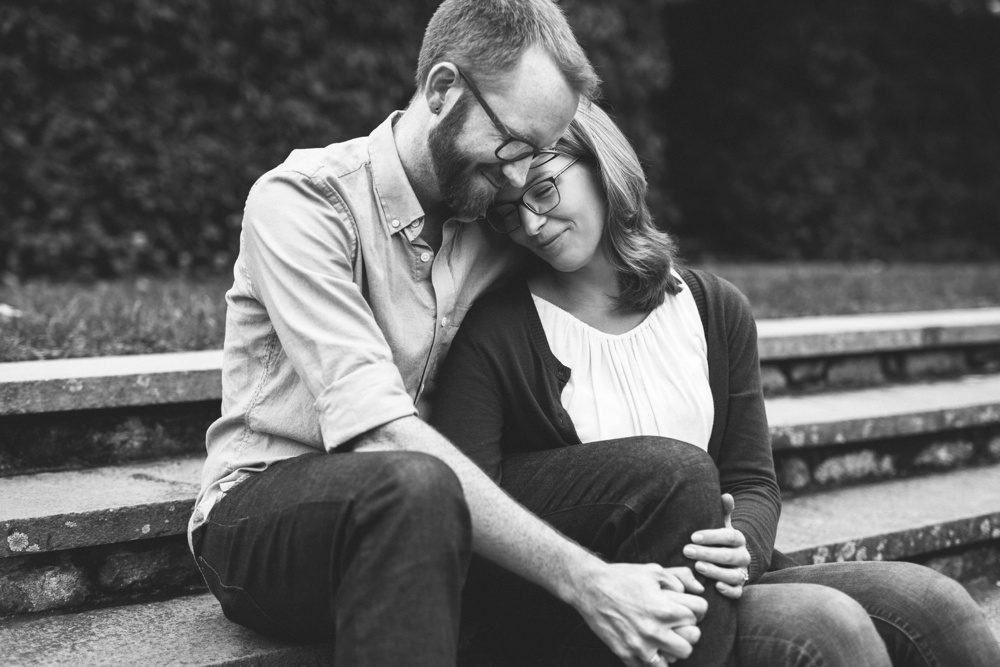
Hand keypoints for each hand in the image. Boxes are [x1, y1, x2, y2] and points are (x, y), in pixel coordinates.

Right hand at [573, 561, 708, 666]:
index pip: (698, 614)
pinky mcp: (627, 655)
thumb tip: (698, 588)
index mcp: (665, 609)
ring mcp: (641, 646)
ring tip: (665, 637)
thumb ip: (680, 578)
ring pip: (675, 658)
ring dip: (673, 647)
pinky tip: (649, 645)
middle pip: (691, 641)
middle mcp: (656, 631)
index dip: (695, 607)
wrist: (590, 588)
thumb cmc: (622, 577)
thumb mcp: (653, 570)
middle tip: (677, 624)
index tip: (687, 606)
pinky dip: (653, 658)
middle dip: (687, 630)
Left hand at [683, 493, 750, 599]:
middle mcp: (743, 556)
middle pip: (728, 555)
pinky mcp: (739, 587)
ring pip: (732, 574)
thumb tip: (726, 495)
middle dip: (707, 553)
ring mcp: (742, 573)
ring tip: (698, 567)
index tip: (693, 536)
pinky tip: (716, 587)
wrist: (731, 560)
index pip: (728, 536)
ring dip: (715, 571)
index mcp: (738, 539)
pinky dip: (728, 590)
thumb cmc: (720, 540)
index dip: (712, 536)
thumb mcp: (722, 524)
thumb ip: (723, 511)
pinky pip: (738, 592)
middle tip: (687, 550)